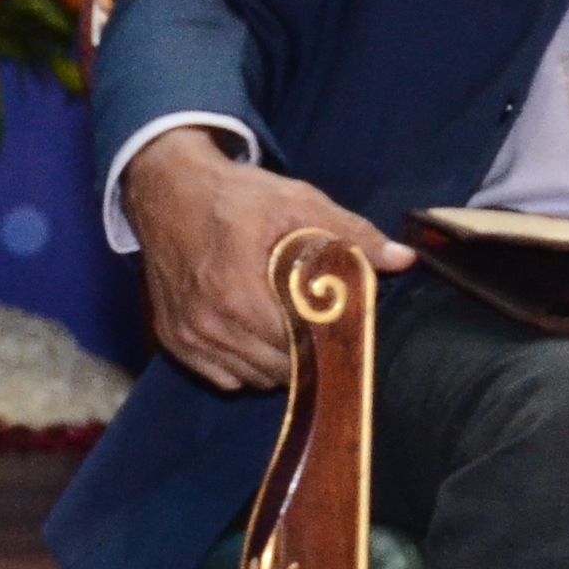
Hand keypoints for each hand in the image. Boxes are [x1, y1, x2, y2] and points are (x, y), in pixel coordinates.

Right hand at [120, 126, 412, 392]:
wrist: (165, 189)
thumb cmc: (235, 195)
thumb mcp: (297, 201)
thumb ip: (351, 233)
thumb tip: (403, 259)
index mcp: (240, 296)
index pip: (299, 350)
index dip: (328, 344)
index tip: (344, 330)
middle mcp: (210, 326)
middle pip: (278, 372)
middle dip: (307, 357)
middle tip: (322, 332)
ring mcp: (188, 336)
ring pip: (251, 378)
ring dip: (275, 364)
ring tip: (290, 332)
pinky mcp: (173, 339)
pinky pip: (221, 377)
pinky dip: (243, 367)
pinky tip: (255, 337)